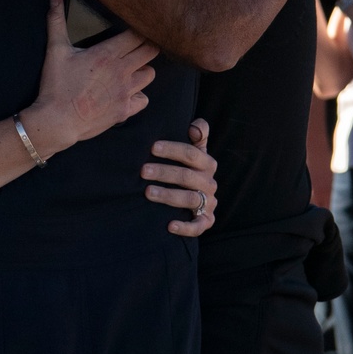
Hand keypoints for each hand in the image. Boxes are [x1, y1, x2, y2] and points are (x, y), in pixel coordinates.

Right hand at [21, 0, 158, 160]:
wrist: (58, 121)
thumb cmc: (57, 85)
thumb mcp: (55, 50)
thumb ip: (56, 22)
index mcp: (107, 54)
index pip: (136, 35)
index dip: (138, 31)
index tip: (134, 30)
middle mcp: (122, 71)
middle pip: (150, 51)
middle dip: (146, 46)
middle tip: (136, 47)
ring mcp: (126, 92)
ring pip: (150, 74)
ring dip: (142, 70)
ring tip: (130, 69)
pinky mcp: (125, 110)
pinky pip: (144, 99)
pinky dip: (138, 96)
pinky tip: (126, 93)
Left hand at [142, 118, 217, 237]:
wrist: (198, 194)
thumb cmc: (189, 166)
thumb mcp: (195, 148)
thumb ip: (198, 133)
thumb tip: (195, 126)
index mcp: (207, 163)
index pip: (191, 154)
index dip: (172, 150)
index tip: (152, 147)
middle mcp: (210, 183)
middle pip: (187, 177)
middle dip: (164, 173)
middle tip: (142, 171)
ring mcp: (209, 202)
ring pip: (190, 199)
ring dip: (168, 196)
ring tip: (147, 192)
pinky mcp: (206, 220)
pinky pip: (199, 226)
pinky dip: (186, 227)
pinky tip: (170, 226)